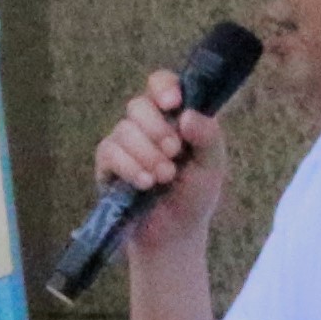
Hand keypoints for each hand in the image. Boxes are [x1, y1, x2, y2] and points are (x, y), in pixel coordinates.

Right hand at [90, 67, 227, 263]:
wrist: (175, 234)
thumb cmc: (195, 197)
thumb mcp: (212, 166)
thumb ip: (208, 137)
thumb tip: (187, 115)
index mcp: (173, 117)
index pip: (161, 84)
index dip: (163, 87)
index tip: (173, 102)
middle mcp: (146, 126)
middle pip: (138, 105)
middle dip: (157, 128)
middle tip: (174, 153)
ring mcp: (124, 144)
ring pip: (124, 129)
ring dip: (147, 154)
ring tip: (163, 178)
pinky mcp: (107, 166)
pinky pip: (110, 152)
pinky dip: (129, 167)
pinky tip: (144, 183)